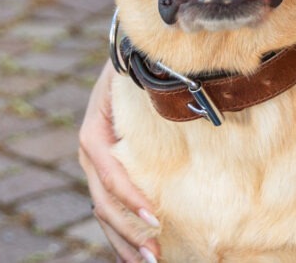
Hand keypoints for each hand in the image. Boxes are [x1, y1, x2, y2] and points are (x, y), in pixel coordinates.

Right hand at [79, 63, 160, 262]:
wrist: (132, 52)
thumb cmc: (144, 64)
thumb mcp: (144, 77)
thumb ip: (162, 94)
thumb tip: (203, 105)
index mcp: (95, 131)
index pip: (110, 172)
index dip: (129, 198)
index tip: (153, 218)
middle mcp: (91, 151)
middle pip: (104, 202)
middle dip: (129, 233)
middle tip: (156, 256)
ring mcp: (97, 164)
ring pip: (104, 212)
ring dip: (125, 241)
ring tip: (151, 262)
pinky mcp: (108, 170)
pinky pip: (111, 207)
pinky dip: (123, 233)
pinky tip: (139, 254)